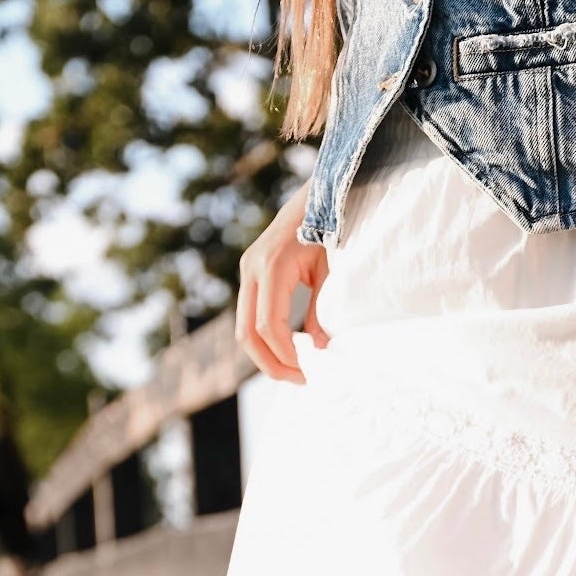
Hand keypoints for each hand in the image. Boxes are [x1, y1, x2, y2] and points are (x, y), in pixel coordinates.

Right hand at [235, 182, 330, 383]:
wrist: (318, 196)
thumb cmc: (330, 230)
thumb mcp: (332, 273)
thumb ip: (322, 313)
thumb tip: (318, 351)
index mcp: (271, 266)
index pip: (268, 326)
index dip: (285, 355)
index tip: (308, 371)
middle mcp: (251, 269)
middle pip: (246, 333)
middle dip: (270, 363)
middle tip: (298, 380)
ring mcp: (247, 271)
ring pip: (244, 328)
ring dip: (266, 355)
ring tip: (295, 369)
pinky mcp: (251, 275)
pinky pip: (250, 316)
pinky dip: (266, 339)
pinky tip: (290, 348)